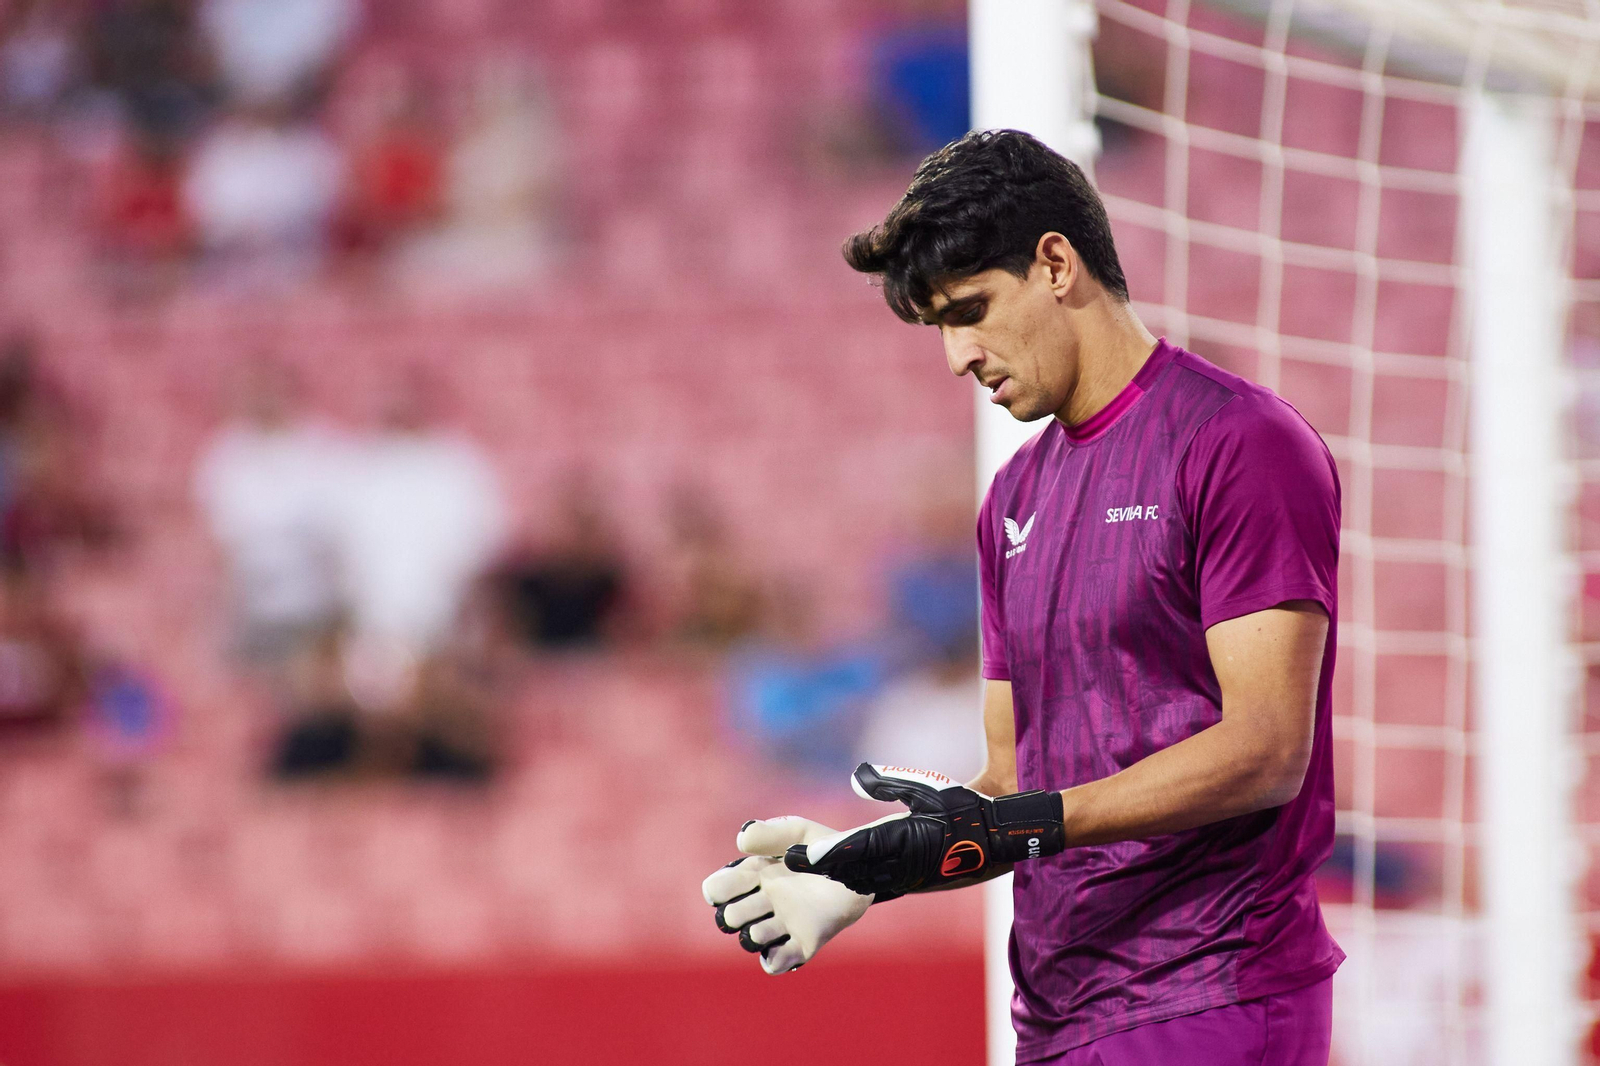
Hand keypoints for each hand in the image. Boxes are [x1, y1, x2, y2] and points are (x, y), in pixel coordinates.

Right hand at [701, 816, 872, 974]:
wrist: (862, 870)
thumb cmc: (825, 849)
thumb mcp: (798, 832)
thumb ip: (770, 833)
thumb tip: (740, 841)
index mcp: (757, 875)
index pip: (718, 889)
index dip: (720, 889)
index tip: (742, 880)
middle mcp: (765, 902)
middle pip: (728, 918)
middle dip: (736, 913)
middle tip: (762, 901)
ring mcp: (783, 924)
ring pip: (749, 940)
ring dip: (755, 935)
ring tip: (774, 924)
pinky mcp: (803, 944)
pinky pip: (775, 962)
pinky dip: (774, 960)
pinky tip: (786, 946)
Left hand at [784, 763, 1066, 897]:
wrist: (997, 840)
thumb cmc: (963, 809)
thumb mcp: (926, 788)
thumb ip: (890, 781)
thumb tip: (857, 776)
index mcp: (902, 840)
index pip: (853, 849)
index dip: (823, 854)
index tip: (798, 856)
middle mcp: (901, 865)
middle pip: (849, 871)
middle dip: (819, 869)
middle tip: (788, 864)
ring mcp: (908, 878)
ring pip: (861, 882)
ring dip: (834, 877)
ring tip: (806, 871)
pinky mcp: (913, 883)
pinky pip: (877, 886)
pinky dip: (855, 881)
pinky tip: (841, 878)